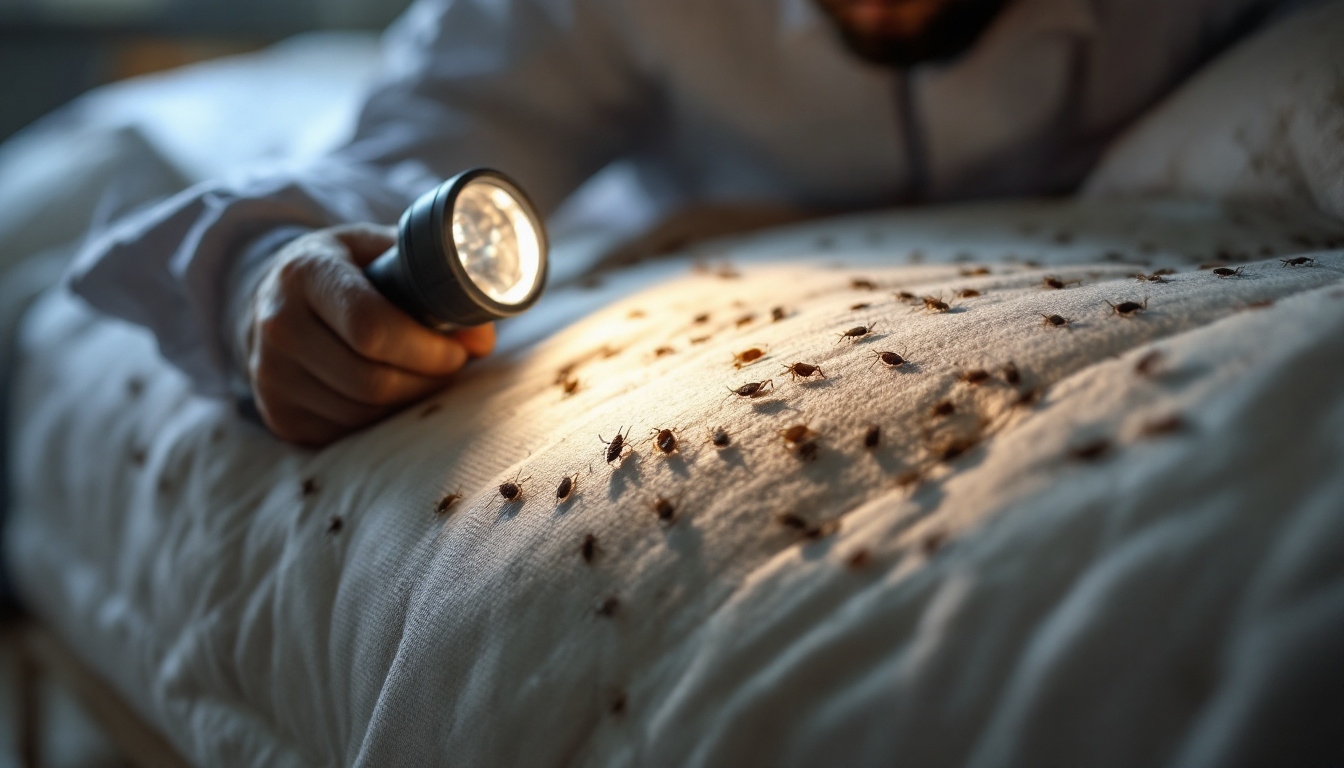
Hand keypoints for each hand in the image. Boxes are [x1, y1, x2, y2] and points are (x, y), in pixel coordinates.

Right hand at [242, 223, 493, 445]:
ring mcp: (270, 376)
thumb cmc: (349, 269)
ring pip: (362, 412)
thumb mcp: (386, 253)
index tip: (456, 351)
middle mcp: (277, 325)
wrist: (275, 297)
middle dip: (427, 381)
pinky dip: (383, 419)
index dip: (425, 349)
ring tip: (427, 378)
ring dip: (409, 403)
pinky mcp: (278, 414)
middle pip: (370, 380)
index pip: (370, 327)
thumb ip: (437, 282)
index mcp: (306, 273)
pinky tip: (395, 395)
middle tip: (452, 368)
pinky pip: (347, 432)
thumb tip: (481, 340)